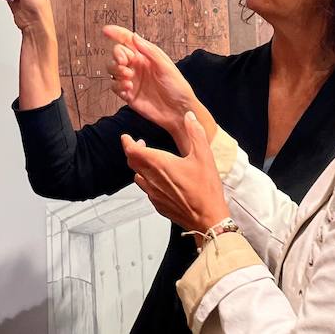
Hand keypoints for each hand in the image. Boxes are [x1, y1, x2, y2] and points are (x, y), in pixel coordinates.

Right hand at [103, 25, 206, 138]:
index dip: (116, 33)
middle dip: (117, 56)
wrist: (178, 111)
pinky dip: (117, 86)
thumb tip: (135, 36)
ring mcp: (131, 80)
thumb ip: (150, 51)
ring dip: (117, 71)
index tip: (106, 30)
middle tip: (124, 62)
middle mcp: (137, 66)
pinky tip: (128, 88)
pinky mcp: (128, 94)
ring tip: (129, 78)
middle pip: (117, 54)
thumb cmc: (177, 87)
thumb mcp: (166, 66)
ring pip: (113, 69)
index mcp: (146, 56)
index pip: (128, 41)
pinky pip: (114, 86)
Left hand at [122, 112, 230, 234]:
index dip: (127, 142)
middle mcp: (152, 179)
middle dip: (133, 151)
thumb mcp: (204, 156)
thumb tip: (189, 116)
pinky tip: (160, 180)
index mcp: (160, 164)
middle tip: (140, 144)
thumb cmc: (206, 188)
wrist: (207, 218)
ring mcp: (153, 194)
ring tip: (150, 161)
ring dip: (140, 167)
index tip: (126, 137)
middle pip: (132, 163)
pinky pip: (146, 190)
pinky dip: (147, 181)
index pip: (132, 151)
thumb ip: (195, 133)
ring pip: (138, 176)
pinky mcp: (158, 205)